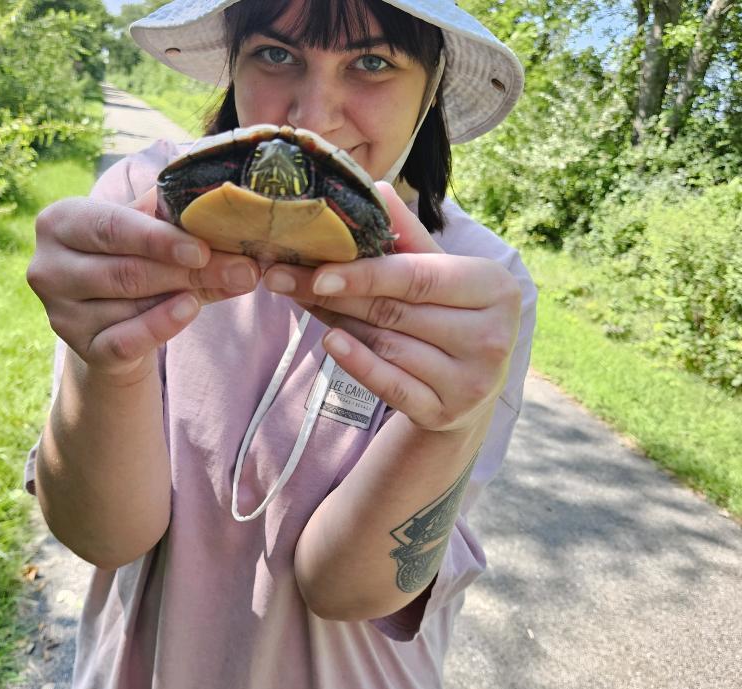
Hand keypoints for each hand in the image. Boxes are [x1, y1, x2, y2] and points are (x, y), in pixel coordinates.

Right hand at [27, 186, 260, 378]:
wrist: (114, 322)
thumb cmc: (134, 261)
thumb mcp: (149, 237)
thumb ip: (179, 226)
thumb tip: (227, 218)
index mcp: (61, 222)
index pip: (110, 227)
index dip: (157, 238)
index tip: (202, 248)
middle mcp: (49, 267)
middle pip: (126, 269)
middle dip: (189, 269)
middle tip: (242, 269)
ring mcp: (62, 313)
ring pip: (130, 303)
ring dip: (184, 293)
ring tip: (231, 283)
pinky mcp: (84, 349)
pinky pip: (127, 339)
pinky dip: (163, 325)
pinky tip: (191, 309)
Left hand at [262, 182, 521, 434]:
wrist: (470, 389)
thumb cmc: (452, 317)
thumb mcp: (442, 274)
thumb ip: (409, 237)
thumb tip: (374, 187)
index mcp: (495, 290)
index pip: (420, 277)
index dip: (366, 274)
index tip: (316, 270)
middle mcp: (491, 337)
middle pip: (397, 311)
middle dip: (334, 295)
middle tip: (282, 278)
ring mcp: (470, 381)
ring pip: (388, 346)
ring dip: (338, 322)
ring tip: (300, 302)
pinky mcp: (445, 413)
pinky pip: (391, 386)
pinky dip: (357, 364)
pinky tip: (331, 341)